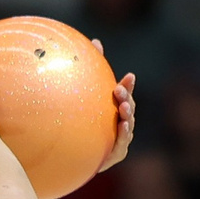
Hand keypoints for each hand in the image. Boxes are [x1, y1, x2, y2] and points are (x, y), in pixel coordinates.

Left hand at [92, 42, 136, 173]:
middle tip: (119, 91)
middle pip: (128, 108)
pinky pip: (121, 144)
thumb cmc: (80, 125)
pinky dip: (124, 134)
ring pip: (128, 124)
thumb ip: (91, 70)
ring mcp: (120, 139)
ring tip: (123, 106)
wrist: (71, 157)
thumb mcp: (84, 96)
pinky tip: (122, 126)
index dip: (127, 86)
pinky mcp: (115, 154)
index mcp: (113, 109)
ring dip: (127, 114)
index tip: (128, 76)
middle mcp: (120, 123)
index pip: (123, 95)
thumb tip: (96, 40)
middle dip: (126, 98)